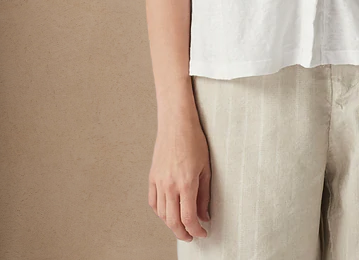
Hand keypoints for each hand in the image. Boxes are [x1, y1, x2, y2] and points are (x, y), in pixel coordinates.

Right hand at [148, 105, 211, 241]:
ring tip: (182, 225)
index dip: (196, 230)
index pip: (188, 218)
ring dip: (172, 224)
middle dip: (183, 233)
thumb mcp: (206, 168)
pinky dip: (161, 212)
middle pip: (173, 221)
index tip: (203, 233)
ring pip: (162, 214)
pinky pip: (154, 202)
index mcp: (185, 183)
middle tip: (192, 235)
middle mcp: (169, 185)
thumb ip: (204, 195)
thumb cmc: (194, 140)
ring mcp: (158, 181)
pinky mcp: (152, 177)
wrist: (176, 122)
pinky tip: (168, 212)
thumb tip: (204, 216)